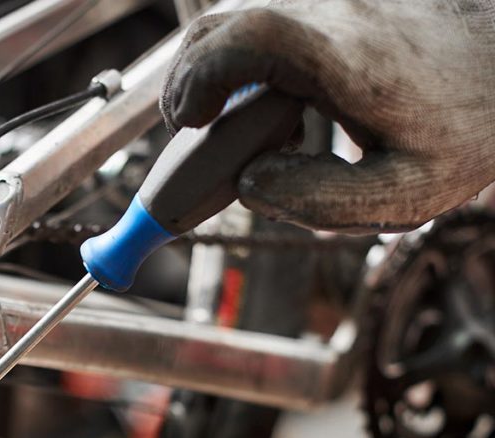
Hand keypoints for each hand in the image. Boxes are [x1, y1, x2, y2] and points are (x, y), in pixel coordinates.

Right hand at [161, 0, 494, 232]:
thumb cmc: (468, 124)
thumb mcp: (404, 193)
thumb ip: (318, 201)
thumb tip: (250, 184)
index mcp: (342, 59)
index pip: (241, 42)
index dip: (196, 82)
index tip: (192, 125)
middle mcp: (328, 14)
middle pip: (219, 27)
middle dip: (188, 83)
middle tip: (195, 132)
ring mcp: (326, 2)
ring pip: (234, 22)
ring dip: (214, 73)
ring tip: (232, 126)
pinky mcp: (326, 4)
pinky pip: (261, 25)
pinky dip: (241, 63)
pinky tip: (271, 105)